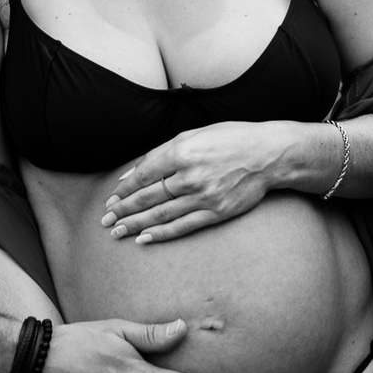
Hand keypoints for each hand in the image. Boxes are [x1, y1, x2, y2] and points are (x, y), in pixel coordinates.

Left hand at [102, 122, 296, 243]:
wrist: (267, 155)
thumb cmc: (229, 138)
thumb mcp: (194, 134)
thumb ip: (161, 152)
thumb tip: (131, 173)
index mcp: (182, 151)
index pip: (143, 175)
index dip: (124, 189)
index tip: (110, 200)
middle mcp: (190, 175)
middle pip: (148, 197)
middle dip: (123, 210)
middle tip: (105, 221)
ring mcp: (204, 196)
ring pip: (161, 214)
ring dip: (136, 224)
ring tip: (117, 233)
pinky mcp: (216, 212)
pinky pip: (182, 226)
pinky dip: (161, 234)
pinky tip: (144, 238)